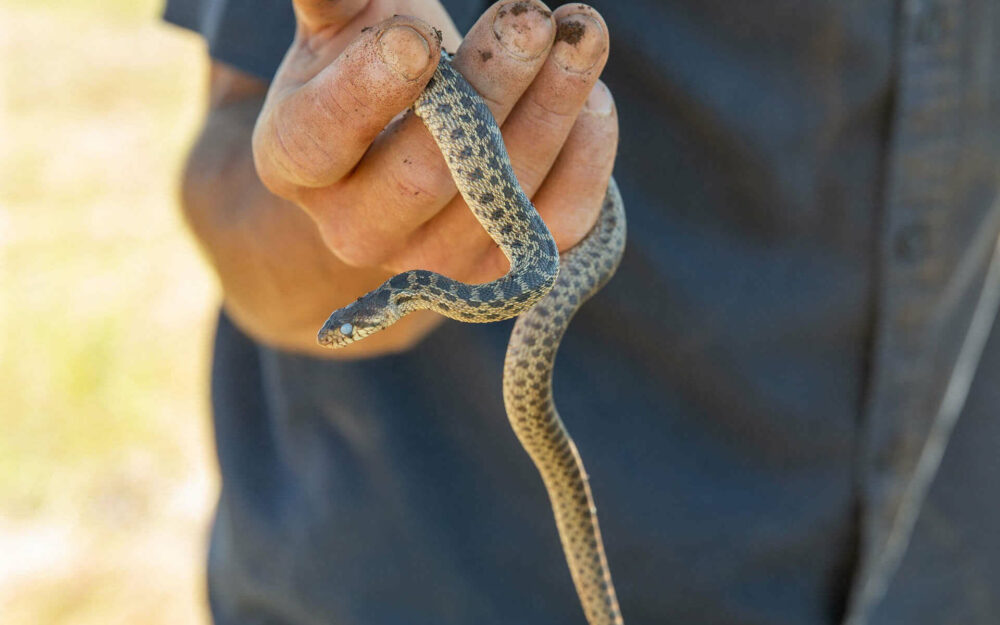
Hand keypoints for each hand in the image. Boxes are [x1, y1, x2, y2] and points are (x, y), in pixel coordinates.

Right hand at [253, 0, 617, 288]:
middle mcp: (358, 229)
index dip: (370, 89)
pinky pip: (557, 221)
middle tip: (533, 19)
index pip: (324, 138)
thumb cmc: (372, 76)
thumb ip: (334, 1)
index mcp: (300, 164)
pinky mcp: (502, 269)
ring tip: (582, 36)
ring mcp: (432, 259)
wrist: (407, 158)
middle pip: (428, 171)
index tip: (419, 37)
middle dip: (491, 87)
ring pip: (502, 194)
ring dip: (554, 106)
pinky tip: (592, 99)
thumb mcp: (343, 33)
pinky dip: (586, 156)